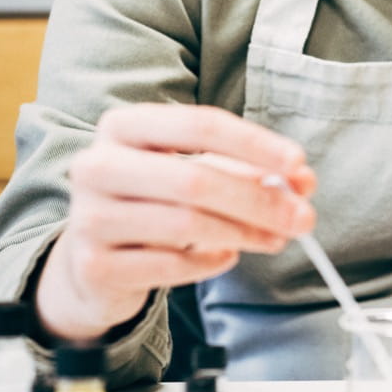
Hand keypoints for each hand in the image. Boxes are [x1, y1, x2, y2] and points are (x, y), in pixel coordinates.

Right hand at [35, 103, 315, 341]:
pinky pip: (170, 265)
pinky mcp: (94, 265)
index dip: (253, 144)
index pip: (199, 125)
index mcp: (125, 126)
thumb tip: (302, 181)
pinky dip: (210, 264)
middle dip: (258, 200)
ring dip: (244, 233)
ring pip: (186, 224)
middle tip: (302, 217)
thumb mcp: (195, 172)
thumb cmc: (153, 201)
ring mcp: (89, 217)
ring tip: (275, 238)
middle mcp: (98, 165)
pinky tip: (227, 257)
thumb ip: (247, 172)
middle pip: (195, 178)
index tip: (298, 163)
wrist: (92, 260)